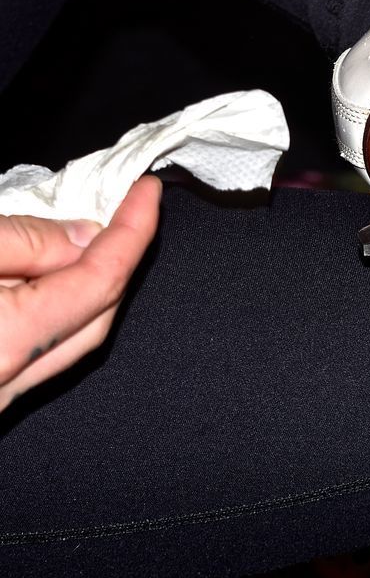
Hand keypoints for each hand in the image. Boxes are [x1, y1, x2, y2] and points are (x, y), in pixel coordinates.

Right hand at [0, 177, 160, 413]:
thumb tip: (84, 236)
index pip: (102, 280)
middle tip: (126, 212)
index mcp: (9, 342)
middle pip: (96, 320)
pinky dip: (56, 316)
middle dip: (119, 262)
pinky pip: (39, 356)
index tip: (147, 191)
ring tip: (89, 240)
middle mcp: (7, 385)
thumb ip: (25, 240)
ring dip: (90, 291)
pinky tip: (46, 284)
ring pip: (70, 343)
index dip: (132, 230)